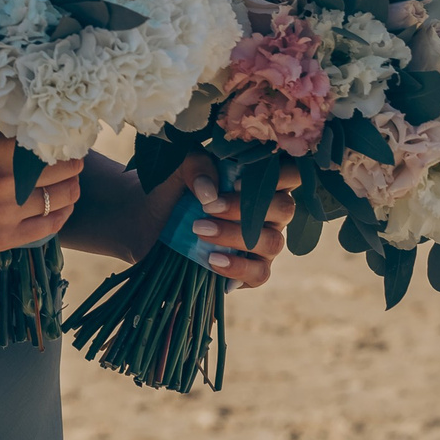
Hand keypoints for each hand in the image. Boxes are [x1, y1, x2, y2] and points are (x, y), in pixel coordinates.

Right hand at [0, 128, 82, 251]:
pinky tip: (59, 204)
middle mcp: (3, 186)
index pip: (51, 143)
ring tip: (69, 178)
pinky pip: (48, 228)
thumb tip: (38, 111)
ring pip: (60, 200)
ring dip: (70, 187)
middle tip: (71, 154)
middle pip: (63, 172)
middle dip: (71, 161)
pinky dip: (59, 214)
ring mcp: (2, 216)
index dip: (64, 136)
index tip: (67, 133)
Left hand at [156, 154, 296, 287]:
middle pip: (285, 209)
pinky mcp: (251, 270)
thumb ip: (196, 166)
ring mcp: (263, 242)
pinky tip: (212, 259)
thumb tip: (211, 192)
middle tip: (208, 207)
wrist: (147, 225)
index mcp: (260, 181)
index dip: (277, 177)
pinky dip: (238, 267)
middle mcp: (269, 212)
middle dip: (245, 208)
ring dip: (235, 236)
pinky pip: (260, 273)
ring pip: (273, 242)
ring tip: (199, 230)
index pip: (292, 173)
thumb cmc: (170, 190)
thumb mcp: (176, 168)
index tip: (235, 182)